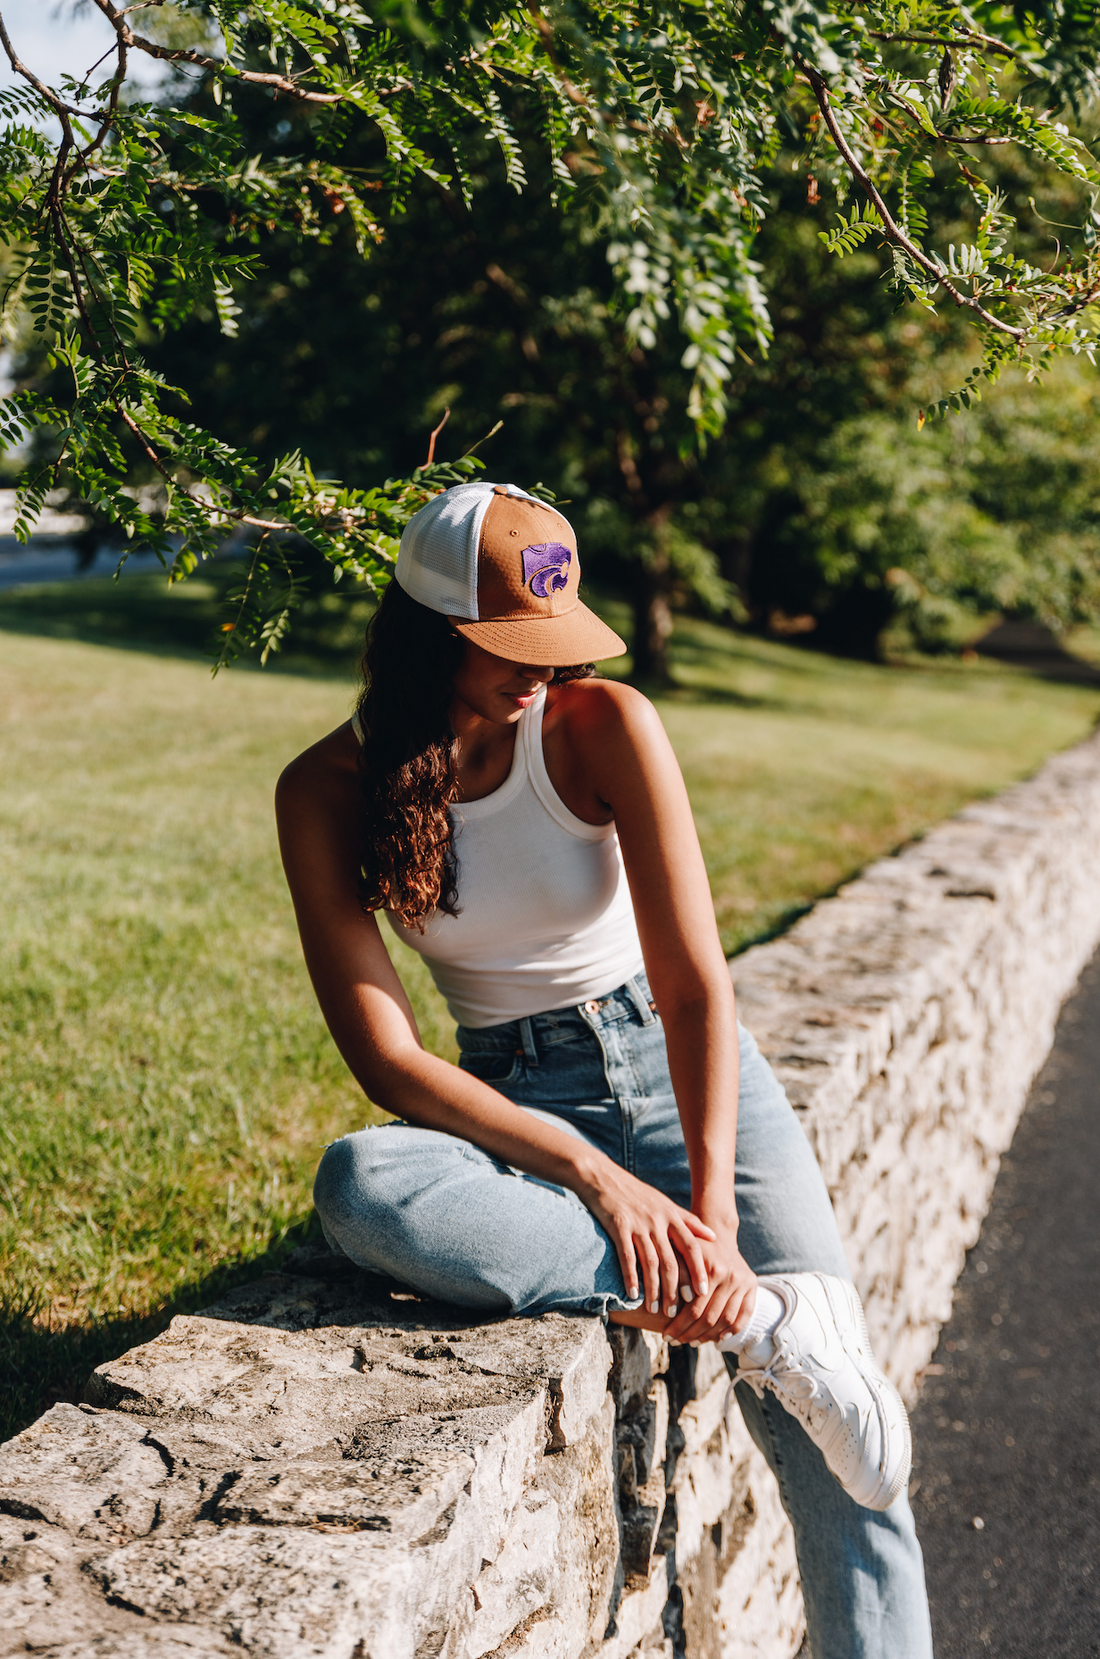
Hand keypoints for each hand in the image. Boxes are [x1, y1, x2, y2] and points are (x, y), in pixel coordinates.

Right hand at [583, 1162, 715, 1318]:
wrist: (604, 1178)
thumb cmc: (638, 1194)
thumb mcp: (666, 1203)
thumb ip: (689, 1221)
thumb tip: (713, 1236)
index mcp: (672, 1216)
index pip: (691, 1247)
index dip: (698, 1270)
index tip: (703, 1293)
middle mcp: (658, 1221)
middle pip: (671, 1261)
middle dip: (675, 1289)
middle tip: (676, 1311)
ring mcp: (638, 1224)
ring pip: (650, 1263)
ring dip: (653, 1289)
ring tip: (655, 1309)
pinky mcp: (618, 1226)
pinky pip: (626, 1256)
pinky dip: (630, 1277)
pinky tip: (633, 1294)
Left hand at [662, 1216, 756, 1344]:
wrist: (717, 1232)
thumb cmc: (688, 1246)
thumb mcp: (677, 1254)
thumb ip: (670, 1275)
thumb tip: (652, 1304)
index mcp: (712, 1269)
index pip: (694, 1308)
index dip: (679, 1326)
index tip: (665, 1335)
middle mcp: (731, 1276)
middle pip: (709, 1317)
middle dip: (689, 1334)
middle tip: (674, 1341)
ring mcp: (743, 1281)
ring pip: (726, 1320)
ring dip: (708, 1336)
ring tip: (692, 1342)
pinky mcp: (752, 1285)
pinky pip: (744, 1315)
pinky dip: (732, 1330)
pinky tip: (717, 1338)